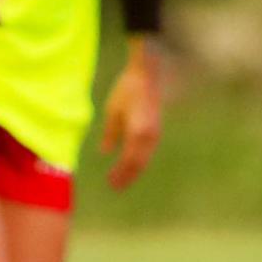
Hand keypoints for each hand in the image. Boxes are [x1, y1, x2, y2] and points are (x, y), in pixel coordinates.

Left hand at [99, 44, 163, 188]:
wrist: (149, 74)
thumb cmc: (128, 89)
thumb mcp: (113, 110)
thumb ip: (110, 133)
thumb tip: (105, 152)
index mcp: (137, 132)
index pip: (128, 160)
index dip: (120, 174)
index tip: (111, 183)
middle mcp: (149, 136)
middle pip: (139, 163)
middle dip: (127, 176)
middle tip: (115, 187)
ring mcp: (155, 132)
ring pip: (145, 158)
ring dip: (134, 169)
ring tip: (122, 178)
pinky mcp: (156, 128)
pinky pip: (148, 150)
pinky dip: (139, 159)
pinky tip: (130, 161)